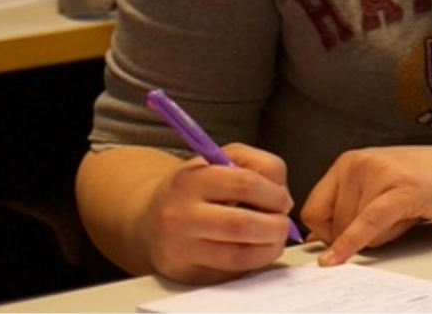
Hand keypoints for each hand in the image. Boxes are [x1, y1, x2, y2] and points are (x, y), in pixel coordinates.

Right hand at [143, 144, 296, 282]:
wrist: (149, 218)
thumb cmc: (195, 187)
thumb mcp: (223, 159)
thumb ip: (261, 165)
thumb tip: (282, 198)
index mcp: (192, 181)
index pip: (244, 184)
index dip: (274, 194)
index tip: (283, 200)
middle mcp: (181, 215)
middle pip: (242, 225)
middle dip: (276, 226)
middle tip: (282, 224)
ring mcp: (181, 248)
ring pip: (239, 256)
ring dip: (269, 249)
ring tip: (273, 239)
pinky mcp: (187, 273)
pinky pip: (231, 272)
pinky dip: (253, 263)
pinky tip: (254, 250)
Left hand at [302, 144, 431, 265]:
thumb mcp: (382, 187)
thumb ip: (351, 205)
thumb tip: (317, 236)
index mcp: (351, 161)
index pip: (313, 210)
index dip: (326, 233)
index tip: (343, 238)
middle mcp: (359, 163)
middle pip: (331, 224)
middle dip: (356, 236)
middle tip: (391, 221)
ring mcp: (380, 174)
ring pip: (351, 228)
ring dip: (377, 236)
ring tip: (406, 214)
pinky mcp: (401, 191)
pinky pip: (366, 223)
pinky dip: (351, 243)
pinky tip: (339, 257)